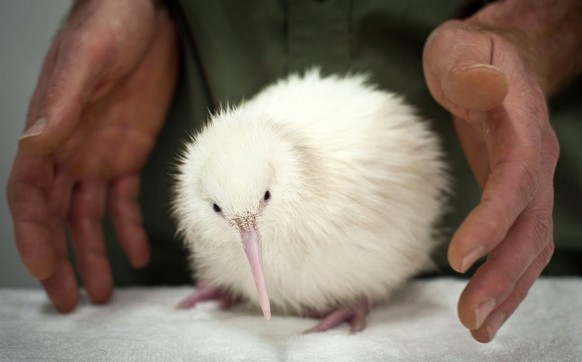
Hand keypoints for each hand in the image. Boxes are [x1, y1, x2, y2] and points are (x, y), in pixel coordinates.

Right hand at [6, 0, 178, 311]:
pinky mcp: (129, 153)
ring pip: (90, 216)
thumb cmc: (109, 26)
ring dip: (94, 253)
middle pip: (58, 217)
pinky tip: (136, 253)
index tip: (45, 270)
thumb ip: (61, 104)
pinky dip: (129, 228)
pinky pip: (125, 200)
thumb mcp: (84, 61)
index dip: (34, 236)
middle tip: (71, 299)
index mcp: (48, 134)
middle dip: (62, 258)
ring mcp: (99, 155)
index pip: (31, 197)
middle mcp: (68, 152)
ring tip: (103, 290)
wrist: (146, 16)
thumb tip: (33, 143)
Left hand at [423, 19, 558, 341]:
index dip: (493, 220)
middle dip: (502, 276)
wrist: (498, 61)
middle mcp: (535, 159)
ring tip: (477, 326)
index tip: (460, 257)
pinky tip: (487, 306)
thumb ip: (469, 66)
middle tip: (470, 317)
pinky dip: (506, 278)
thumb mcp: (462, 47)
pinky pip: (520, 242)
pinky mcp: (517, 195)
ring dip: (507, 289)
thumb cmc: (471, 55)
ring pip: (530, 244)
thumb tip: (482, 82)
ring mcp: (530, 180)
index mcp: (521, 125)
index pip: (514, 180)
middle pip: (529, 226)